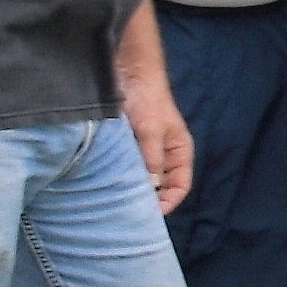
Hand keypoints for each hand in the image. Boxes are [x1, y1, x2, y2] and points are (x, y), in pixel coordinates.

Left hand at [124, 77, 195, 214]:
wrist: (129, 73)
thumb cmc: (148, 99)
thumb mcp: (152, 130)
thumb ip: (152, 159)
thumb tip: (150, 187)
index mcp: (179, 152)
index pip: (180, 186)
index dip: (169, 202)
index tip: (150, 214)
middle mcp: (163, 155)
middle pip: (161, 186)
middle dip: (148, 199)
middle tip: (129, 213)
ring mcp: (143, 151)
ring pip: (141, 178)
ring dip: (131, 188)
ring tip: (115, 201)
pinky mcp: (125, 147)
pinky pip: (124, 168)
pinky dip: (117, 177)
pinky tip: (105, 184)